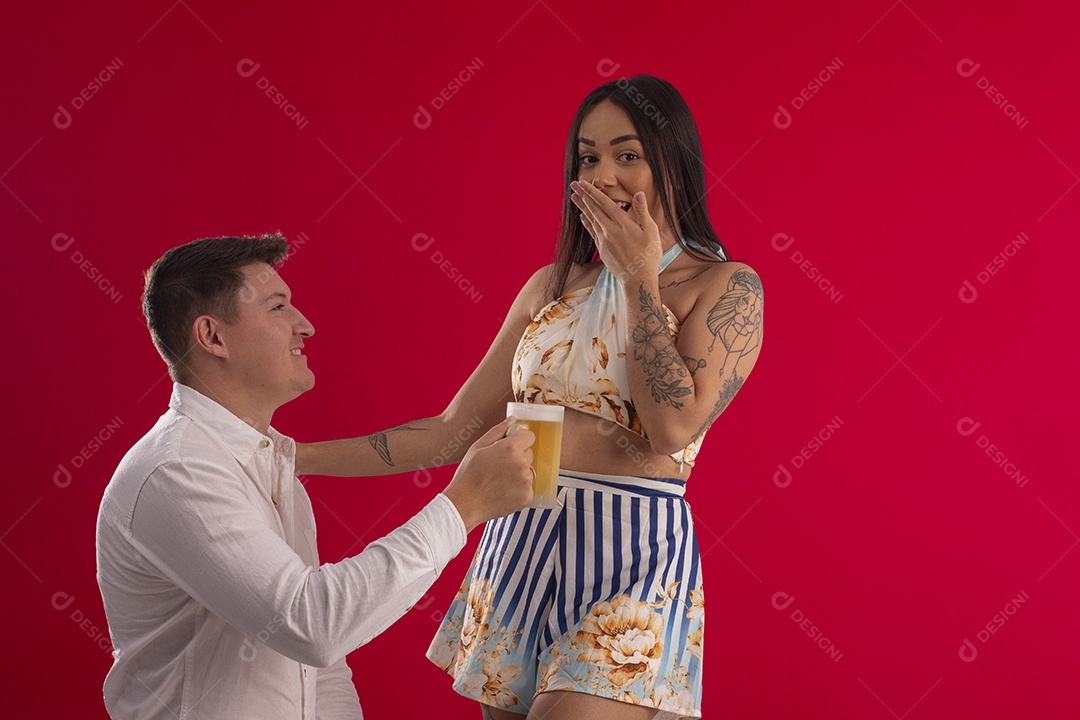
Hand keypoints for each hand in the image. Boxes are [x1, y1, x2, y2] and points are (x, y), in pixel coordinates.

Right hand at [441, 416, 534, 531]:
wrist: (465, 503)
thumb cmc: (468, 474)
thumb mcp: (478, 446)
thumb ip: (498, 431)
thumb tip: (512, 420)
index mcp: (511, 448)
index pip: (529, 436)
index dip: (519, 440)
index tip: (510, 446)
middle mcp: (521, 464)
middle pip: (529, 453)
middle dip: (518, 456)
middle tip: (500, 465)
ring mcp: (526, 482)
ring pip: (529, 471)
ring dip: (519, 473)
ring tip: (500, 480)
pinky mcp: (527, 497)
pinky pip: (528, 487)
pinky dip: (519, 489)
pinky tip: (503, 491)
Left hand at [570, 180, 662, 281]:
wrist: (638, 280)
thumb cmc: (648, 255)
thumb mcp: (651, 231)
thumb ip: (643, 212)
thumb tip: (639, 194)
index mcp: (623, 223)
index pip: (604, 203)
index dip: (592, 192)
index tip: (583, 182)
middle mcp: (610, 230)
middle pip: (594, 209)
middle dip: (584, 195)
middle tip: (573, 184)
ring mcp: (604, 240)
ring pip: (591, 219)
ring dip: (582, 207)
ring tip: (574, 197)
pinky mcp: (602, 249)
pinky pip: (592, 232)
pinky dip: (586, 222)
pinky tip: (582, 217)